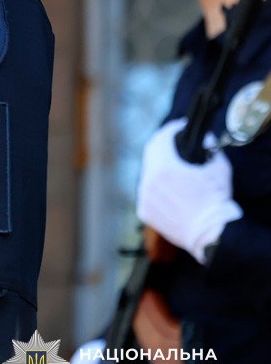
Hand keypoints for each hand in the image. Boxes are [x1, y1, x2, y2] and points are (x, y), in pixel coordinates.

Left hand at [136, 118, 242, 262]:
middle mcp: (149, 180)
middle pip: (151, 154)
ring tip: (173, 170)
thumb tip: (206, 139)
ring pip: (147, 174)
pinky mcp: (144, 211)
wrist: (212, 236)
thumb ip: (211, 150)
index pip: (161, 139)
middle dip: (162, 145)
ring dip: (158, 169)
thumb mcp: (219, 170)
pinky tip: (169, 192)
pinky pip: (147, 193)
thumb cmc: (217, 203)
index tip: (178, 127)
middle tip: (172, 143)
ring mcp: (144, 197)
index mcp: (165, 167)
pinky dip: (155, 189)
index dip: (170, 129)